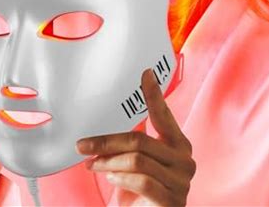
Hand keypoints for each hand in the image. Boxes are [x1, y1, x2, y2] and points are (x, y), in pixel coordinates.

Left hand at [76, 68, 195, 206]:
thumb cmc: (142, 193)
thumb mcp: (138, 163)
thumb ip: (134, 142)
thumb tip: (110, 123)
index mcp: (179, 145)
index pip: (164, 116)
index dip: (154, 94)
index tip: (145, 73)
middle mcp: (185, 160)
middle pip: (140, 140)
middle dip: (106, 141)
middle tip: (83, 145)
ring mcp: (181, 182)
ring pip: (137, 160)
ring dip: (108, 161)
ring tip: (94, 164)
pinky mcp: (172, 202)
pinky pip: (142, 180)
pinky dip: (121, 177)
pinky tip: (111, 176)